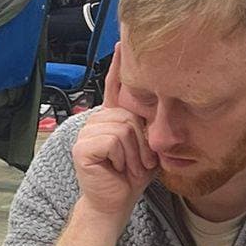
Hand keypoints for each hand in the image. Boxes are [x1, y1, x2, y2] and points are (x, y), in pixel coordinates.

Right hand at [69, 45, 157, 221]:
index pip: (115, 86)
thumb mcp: (148, 145)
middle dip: (141, 143)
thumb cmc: (131, 176)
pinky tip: (115, 168)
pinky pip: (113, 141)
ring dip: (133, 154)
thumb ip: (149, 124)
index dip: (120, 65)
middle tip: (137, 162)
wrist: (115, 202)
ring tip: (127, 166)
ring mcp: (87, 131)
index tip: (123, 43)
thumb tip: (164, 98)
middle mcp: (97, 120)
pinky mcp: (82, 146)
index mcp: (112, 117)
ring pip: (123, 129)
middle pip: (130, 114)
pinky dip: (122, 158)